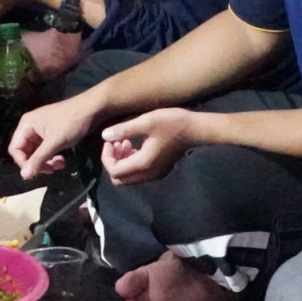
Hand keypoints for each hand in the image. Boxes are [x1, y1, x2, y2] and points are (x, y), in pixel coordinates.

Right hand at [8, 95, 100, 179]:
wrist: (93, 109)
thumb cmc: (72, 122)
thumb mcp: (55, 142)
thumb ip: (38, 159)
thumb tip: (24, 176)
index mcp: (26, 124)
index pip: (15, 149)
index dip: (23, 163)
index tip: (36, 172)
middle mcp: (30, 127)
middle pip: (25, 152)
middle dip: (37, 163)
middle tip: (50, 171)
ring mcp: (41, 130)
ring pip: (36, 153)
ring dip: (46, 162)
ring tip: (59, 166)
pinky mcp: (51, 134)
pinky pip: (45, 150)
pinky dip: (52, 157)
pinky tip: (62, 161)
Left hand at [99, 108, 214, 184]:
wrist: (197, 129)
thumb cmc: (172, 123)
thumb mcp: (146, 121)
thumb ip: (124, 130)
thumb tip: (104, 136)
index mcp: (143, 164)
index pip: (114, 171)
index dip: (106, 157)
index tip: (109, 141)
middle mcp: (148, 174)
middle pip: (119, 179)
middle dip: (112, 162)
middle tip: (115, 143)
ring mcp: (155, 174)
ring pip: (129, 177)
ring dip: (121, 161)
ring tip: (124, 141)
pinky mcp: (160, 170)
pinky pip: (138, 172)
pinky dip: (131, 161)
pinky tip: (134, 144)